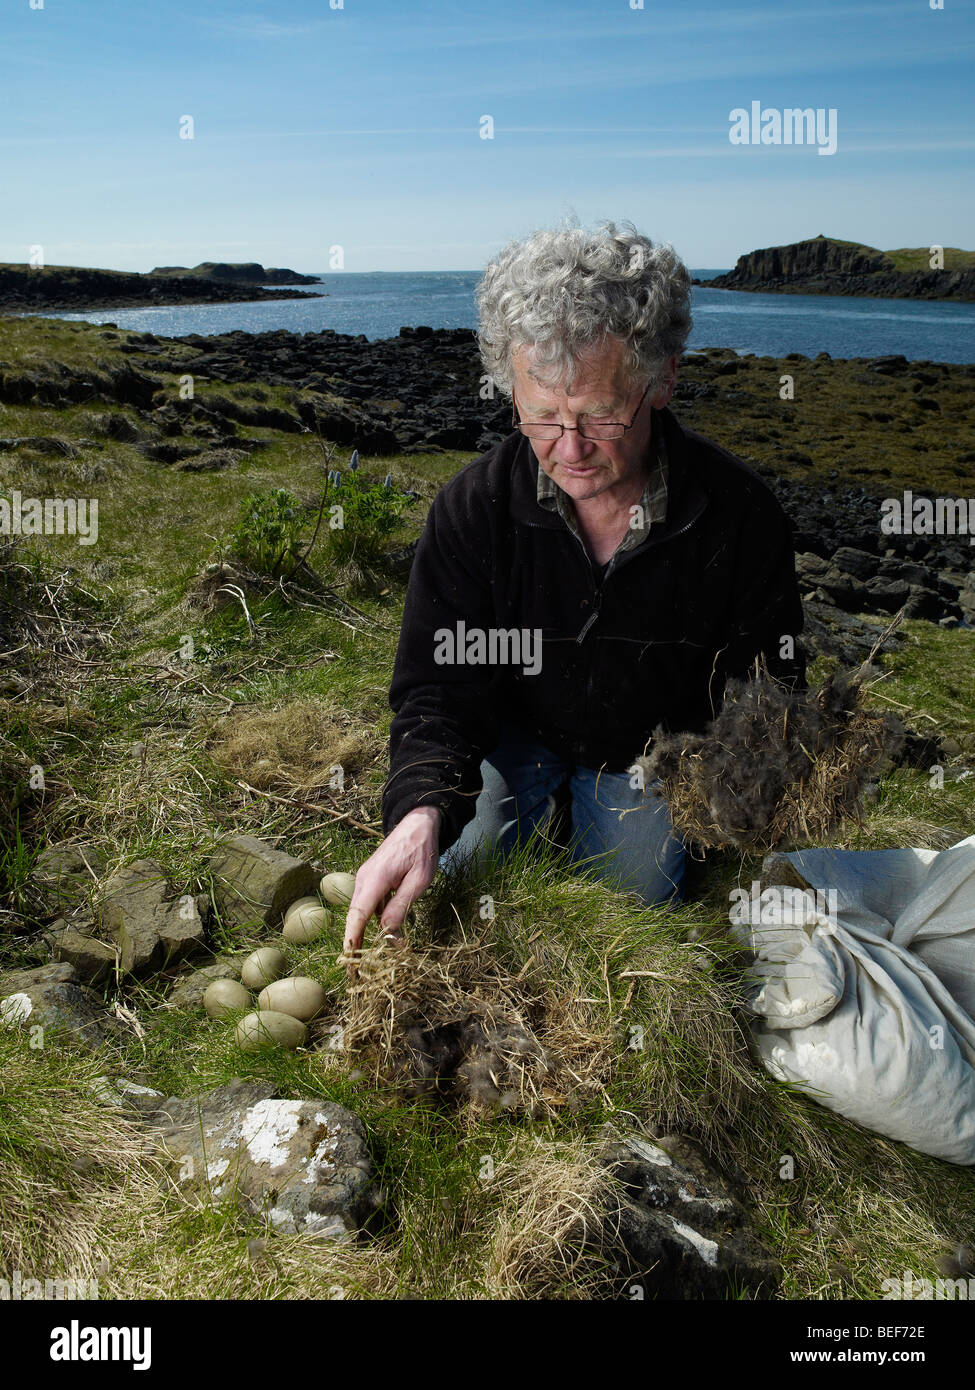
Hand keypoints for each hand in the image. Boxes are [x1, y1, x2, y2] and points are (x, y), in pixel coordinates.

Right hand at [342, 806, 441, 961]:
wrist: (418, 823)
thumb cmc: (421, 850)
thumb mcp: (419, 881)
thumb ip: (401, 906)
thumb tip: (388, 934)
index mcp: (374, 880)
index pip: (357, 915)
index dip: (352, 940)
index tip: (348, 961)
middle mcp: (363, 880)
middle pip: (355, 918)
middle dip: (354, 945)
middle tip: (356, 974)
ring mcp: (365, 879)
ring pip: (361, 913)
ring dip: (364, 935)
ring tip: (369, 962)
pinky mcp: (371, 880)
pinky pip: (368, 905)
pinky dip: (371, 922)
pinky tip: (382, 936)